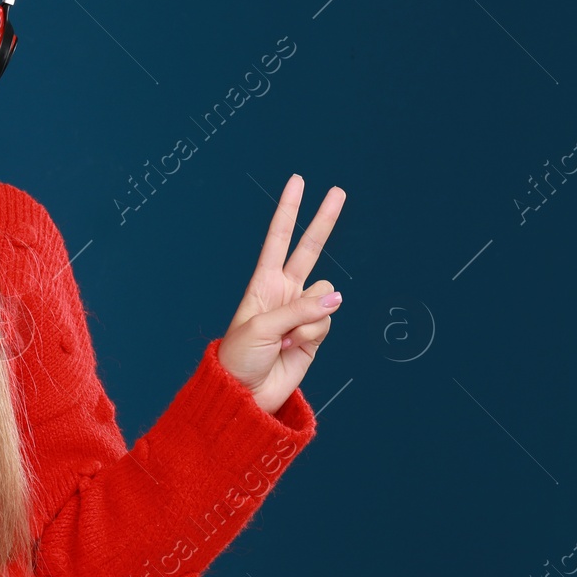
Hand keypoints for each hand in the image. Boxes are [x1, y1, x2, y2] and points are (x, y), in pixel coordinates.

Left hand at [217, 174, 346, 415]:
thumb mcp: (260, 327)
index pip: (278, 239)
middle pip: (309, 249)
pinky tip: (293, 347)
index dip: (288, 211)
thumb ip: (299, 310)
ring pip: (325, 296)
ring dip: (308, 316)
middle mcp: (285, 292)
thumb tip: (336, 296)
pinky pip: (326, 321)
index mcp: (263, 282)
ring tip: (283, 337)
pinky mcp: (314, 335)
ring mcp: (301, 312)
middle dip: (323, 220)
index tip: (297, 182)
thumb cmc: (239, 357)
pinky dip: (313, 334)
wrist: (244, 393)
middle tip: (338, 190)